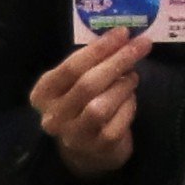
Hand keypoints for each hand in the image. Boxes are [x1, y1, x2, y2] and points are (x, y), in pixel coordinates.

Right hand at [27, 20, 146, 178]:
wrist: (86, 151)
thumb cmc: (82, 105)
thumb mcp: (76, 83)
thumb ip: (91, 63)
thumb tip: (121, 37)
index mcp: (43, 94)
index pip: (71, 67)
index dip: (99, 49)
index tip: (122, 33)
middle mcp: (54, 116)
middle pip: (87, 84)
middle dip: (118, 61)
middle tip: (141, 45)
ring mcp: (75, 135)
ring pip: (101, 106)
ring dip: (123, 86)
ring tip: (133, 76)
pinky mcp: (99, 147)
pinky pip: (118, 122)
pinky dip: (129, 106)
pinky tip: (131, 98)